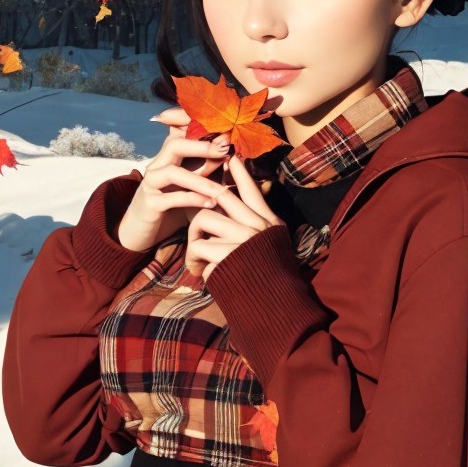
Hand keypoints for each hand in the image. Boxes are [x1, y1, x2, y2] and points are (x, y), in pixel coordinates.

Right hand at [116, 106, 232, 252]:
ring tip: (222, 191)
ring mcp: (150, 183)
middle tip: (226, 150)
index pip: (177, 129)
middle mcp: (157, 165)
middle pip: (174, 144)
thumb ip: (205, 167)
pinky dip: (192, 200)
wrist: (143, 230)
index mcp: (168, 156)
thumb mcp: (190, 183)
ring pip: (172, 172)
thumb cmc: (172, 204)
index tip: (221, 124)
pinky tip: (210, 204)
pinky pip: (170, 198)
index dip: (194, 122)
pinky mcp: (149, 204)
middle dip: (202, 146)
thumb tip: (228, 151)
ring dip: (200, 180)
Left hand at [184, 152, 283, 281]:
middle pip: (219, 198)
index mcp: (267, 223)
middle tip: (195, 229)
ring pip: (202, 220)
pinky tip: (203, 273)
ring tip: (199, 259)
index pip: (251, 190)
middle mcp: (257, 227)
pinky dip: (195, 262)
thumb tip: (233, 203)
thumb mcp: (267, 245)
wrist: (273, 310)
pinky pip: (198, 247)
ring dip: (194, 241)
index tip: (230, 156)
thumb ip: (254, 224)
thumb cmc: (265, 279)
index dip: (239, 172)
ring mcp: (242, 241)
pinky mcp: (227, 258)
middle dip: (201, 208)